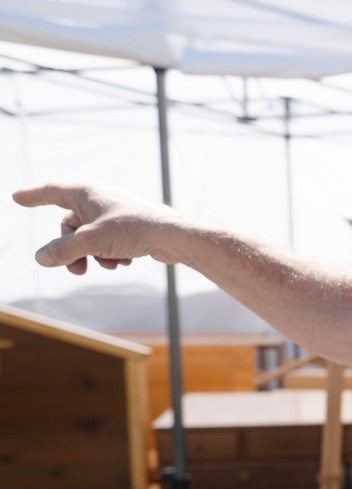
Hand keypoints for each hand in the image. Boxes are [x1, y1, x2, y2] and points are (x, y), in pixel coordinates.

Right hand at [12, 183, 183, 274]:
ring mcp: (114, 213)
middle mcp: (99, 199)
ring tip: (111, 265)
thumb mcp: (90, 242)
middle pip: (70, 226)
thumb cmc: (132, 229)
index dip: (33, 196)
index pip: (51, 192)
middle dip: (71, 250)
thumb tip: (41, 258)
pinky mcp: (129, 227)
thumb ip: (62, 250)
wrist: (173, 236)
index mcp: (86, 192)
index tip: (16, 197)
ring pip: (90, 238)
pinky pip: (109, 243)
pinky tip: (126, 261)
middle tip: (77, 271)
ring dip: (94, 255)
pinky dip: (112, 254)